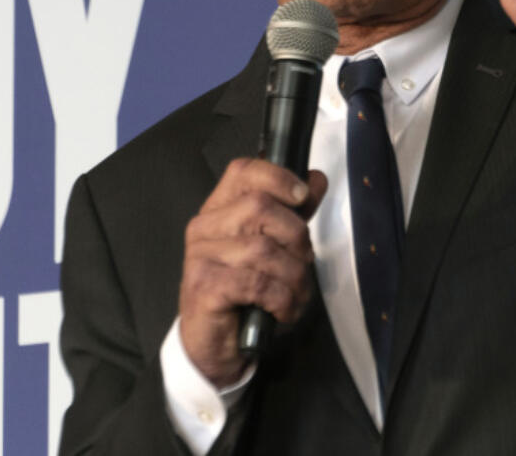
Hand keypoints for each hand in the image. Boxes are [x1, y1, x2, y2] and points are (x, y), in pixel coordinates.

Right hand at [178, 157, 326, 386]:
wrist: (212, 345)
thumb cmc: (243, 292)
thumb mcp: (271, 247)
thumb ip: (291, 213)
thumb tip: (315, 179)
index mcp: (218, 209)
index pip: (243, 171)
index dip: (278, 177)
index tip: (302, 196)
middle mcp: (204, 227)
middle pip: (261, 208)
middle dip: (296, 238)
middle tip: (302, 264)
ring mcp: (200, 257)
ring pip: (264, 249)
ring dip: (294, 277)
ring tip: (296, 295)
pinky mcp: (205, 287)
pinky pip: (258, 284)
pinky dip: (282, 300)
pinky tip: (282, 310)